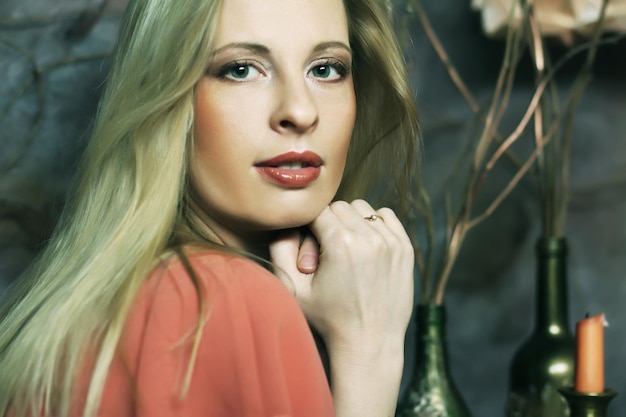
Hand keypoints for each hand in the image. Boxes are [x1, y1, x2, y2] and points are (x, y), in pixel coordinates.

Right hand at [270, 199, 413, 355]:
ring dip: (352, 222)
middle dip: (330, 224)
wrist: (369, 345)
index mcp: (341, 243)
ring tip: (348, 250)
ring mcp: (391, 242)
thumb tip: (286, 222)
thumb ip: (281, 248)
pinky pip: (386, 216)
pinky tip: (366, 247)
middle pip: (340, 207)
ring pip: (363, 209)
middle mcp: (369, 238)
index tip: (311, 251)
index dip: (309, 228)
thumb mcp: (293, 288)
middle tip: (328, 254)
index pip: (317, 210)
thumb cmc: (328, 319)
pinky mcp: (405, 249)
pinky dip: (374, 224)